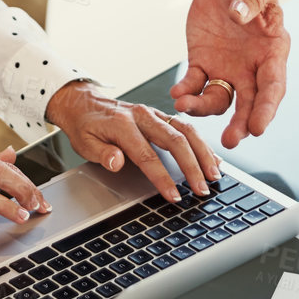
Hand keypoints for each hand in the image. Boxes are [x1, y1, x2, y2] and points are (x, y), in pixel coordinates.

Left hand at [46, 79, 219, 202]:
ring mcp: (154, 114)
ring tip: (215, 175)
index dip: (162, 177)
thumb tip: (116, 162)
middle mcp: (142, 115)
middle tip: (202, 189)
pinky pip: (185, 127)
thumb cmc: (85, 125)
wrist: (83, 103)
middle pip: (175, 140)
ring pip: (186, 130)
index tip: (174, 195)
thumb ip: (101, 153)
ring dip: (203, 153)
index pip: (147, 155)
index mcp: (123, 124)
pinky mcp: (160, 116)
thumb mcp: (84, 143)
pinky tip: (211, 158)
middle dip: (192, 167)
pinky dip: (201, 143)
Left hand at [170, 0, 290, 149]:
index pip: (273, 86)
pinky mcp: (202, 62)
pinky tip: (176, 93)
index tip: (258, 128)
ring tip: (185, 106)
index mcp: (272, 51)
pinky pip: (194, 83)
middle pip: (248, 104)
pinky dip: (185, 91)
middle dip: (240, 124)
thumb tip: (240, 14)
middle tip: (231, 141)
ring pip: (218, 99)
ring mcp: (226, 68)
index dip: (266, 109)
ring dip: (203, 108)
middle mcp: (251, 67)